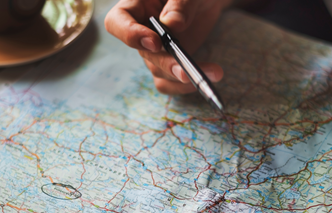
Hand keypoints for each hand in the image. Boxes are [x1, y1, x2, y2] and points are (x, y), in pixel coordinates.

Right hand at [105, 0, 230, 94]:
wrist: (207, 0)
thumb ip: (180, 3)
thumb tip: (172, 25)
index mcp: (136, 5)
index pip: (116, 22)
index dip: (130, 35)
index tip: (155, 42)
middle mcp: (141, 30)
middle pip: (144, 53)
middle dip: (166, 64)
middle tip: (186, 71)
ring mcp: (154, 50)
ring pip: (158, 71)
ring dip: (183, 77)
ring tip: (215, 72)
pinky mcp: (169, 62)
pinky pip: (169, 82)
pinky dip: (187, 85)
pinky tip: (209, 77)